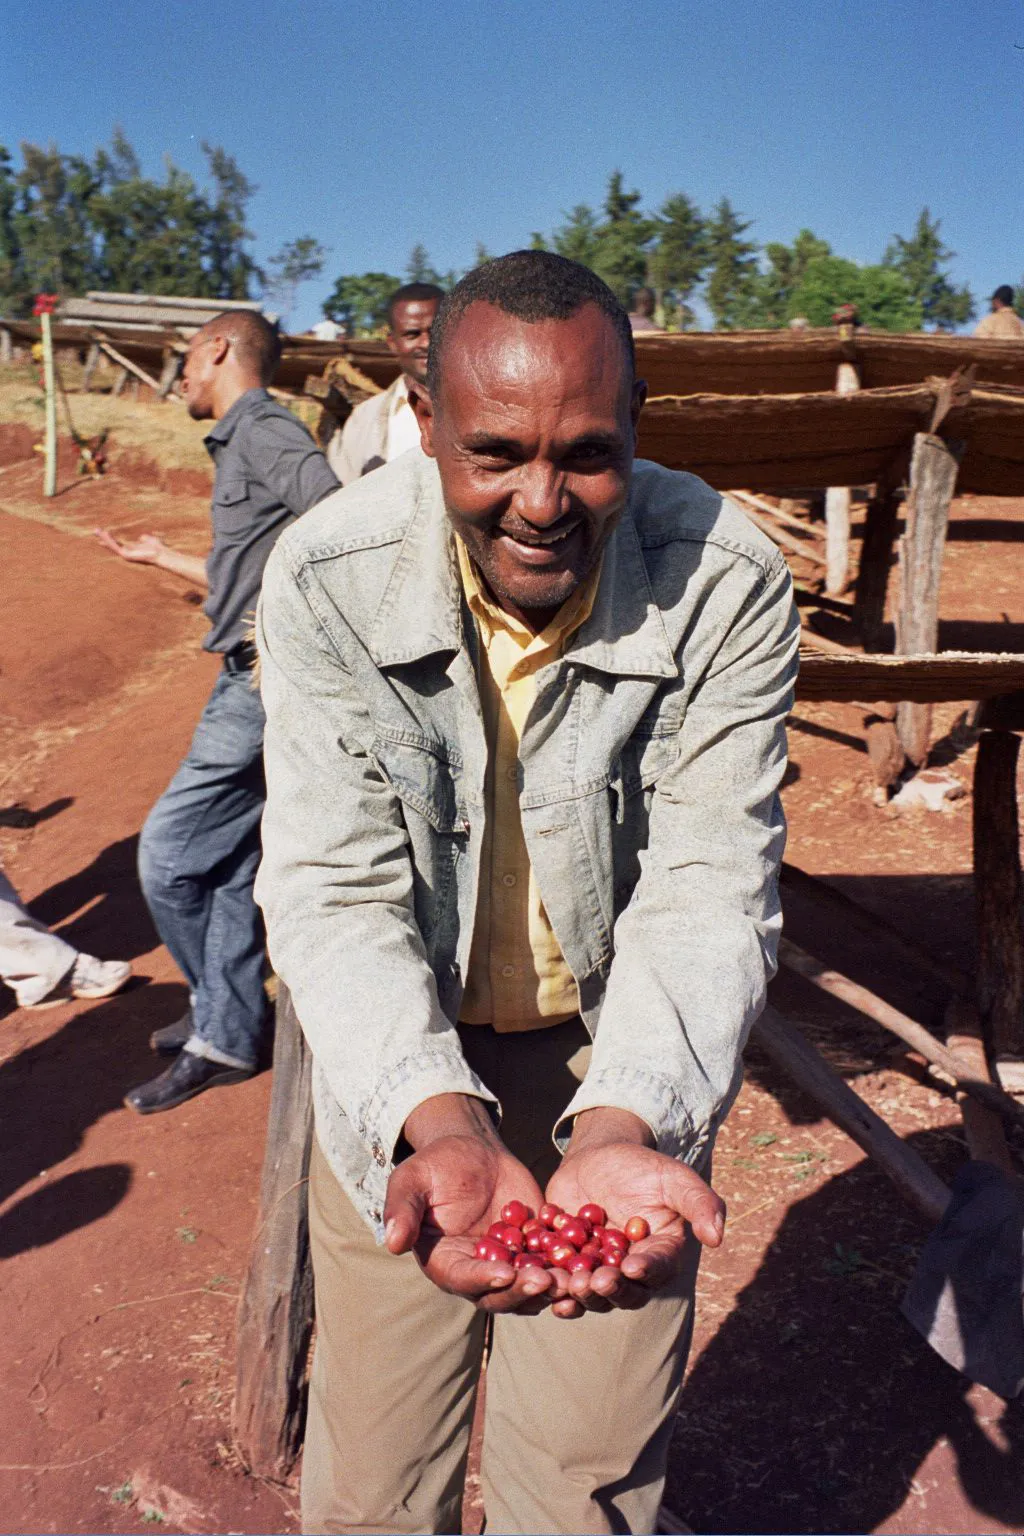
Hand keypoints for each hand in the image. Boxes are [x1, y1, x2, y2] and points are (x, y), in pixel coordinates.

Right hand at [93, 528, 168, 564]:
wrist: (161, 554)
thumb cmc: (158, 548)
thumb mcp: (149, 540)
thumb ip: (144, 538)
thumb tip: (142, 537)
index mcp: (132, 549)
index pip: (118, 544)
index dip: (110, 539)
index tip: (102, 535)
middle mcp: (127, 553)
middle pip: (112, 544)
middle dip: (103, 538)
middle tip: (94, 530)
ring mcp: (126, 555)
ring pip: (112, 545)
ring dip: (104, 537)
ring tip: (96, 530)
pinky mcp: (126, 555)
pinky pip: (115, 546)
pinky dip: (110, 540)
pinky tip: (105, 533)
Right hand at [382, 1095, 569, 1314]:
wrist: (471, 1150)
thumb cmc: (433, 1164)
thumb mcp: (411, 1180)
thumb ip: (401, 1209)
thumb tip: (391, 1243)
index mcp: (445, 1263)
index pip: (464, 1280)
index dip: (484, 1279)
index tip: (505, 1272)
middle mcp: (478, 1273)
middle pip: (502, 1294)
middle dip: (524, 1291)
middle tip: (547, 1281)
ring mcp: (510, 1263)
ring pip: (532, 1287)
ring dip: (552, 1287)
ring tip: (573, 1279)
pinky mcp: (535, 1249)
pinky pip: (554, 1262)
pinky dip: (571, 1265)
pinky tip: (591, 1257)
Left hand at [545, 1108, 724, 1318]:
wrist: (597, 1158)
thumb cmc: (642, 1167)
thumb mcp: (673, 1176)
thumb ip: (700, 1202)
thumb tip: (717, 1237)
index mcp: (660, 1255)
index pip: (657, 1268)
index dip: (646, 1269)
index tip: (633, 1266)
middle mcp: (630, 1274)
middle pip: (622, 1292)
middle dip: (608, 1289)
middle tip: (594, 1281)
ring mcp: (597, 1272)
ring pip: (589, 1294)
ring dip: (577, 1294)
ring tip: (566, 1286)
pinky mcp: (566, 1267)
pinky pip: (558, 1280)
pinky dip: (548, 1284)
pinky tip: (536, 1280)